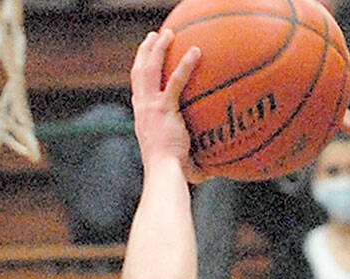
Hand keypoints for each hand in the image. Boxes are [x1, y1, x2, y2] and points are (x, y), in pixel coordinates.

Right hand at [129, 28, 204, 181]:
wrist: (164, 174)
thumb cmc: (172, 175)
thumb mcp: (180, 165)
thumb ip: (194, 164)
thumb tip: (211, 174)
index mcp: (142, 119)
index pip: (138, 90)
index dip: (140, 73)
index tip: (145, 60)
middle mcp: (142, 109)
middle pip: (139, 72)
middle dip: (145, 52)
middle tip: (153, 37)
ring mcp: (150, 107)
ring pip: (150, 69)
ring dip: (158, 48)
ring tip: (169, 33)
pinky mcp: (163, 108)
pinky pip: (176, 81)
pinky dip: (185, 64)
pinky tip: (197, 51)